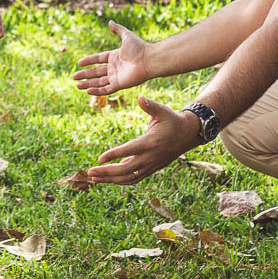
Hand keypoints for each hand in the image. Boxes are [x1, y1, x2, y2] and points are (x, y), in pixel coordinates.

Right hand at [71, 20, 150, 96]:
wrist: (148, 60)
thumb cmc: (139, 48)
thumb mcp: (126, 35)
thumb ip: (117, 29)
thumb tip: (110, 21)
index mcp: (115, 56)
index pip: (98, 59)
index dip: (88, 61)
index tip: (79, 62)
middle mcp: (114, 67)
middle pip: (96, 72)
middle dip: (84, 74)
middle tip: (73, 76)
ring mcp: (116, 76)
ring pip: (99, 82)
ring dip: (87, 84)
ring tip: (77, 85)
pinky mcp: (119, 84)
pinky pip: (106, 89)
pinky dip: (97, 91)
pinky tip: (87, 90)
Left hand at [83, 97, 201, 185]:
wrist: (187, 135)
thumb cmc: (172, 120)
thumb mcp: (163, 111)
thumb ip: (150, 106)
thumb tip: (140, 98)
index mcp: (150, 142)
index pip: (129, 151)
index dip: (114, 155)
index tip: (99, 159)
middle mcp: (150, 157)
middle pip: (126, 170)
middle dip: (107, 172)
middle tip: (90, 171)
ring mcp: (150, 165)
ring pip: (128, 177)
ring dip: (110, 179)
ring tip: (94, 178)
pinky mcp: (151, 169)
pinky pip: (133, 178)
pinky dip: (120, 181)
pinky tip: (107, 179)